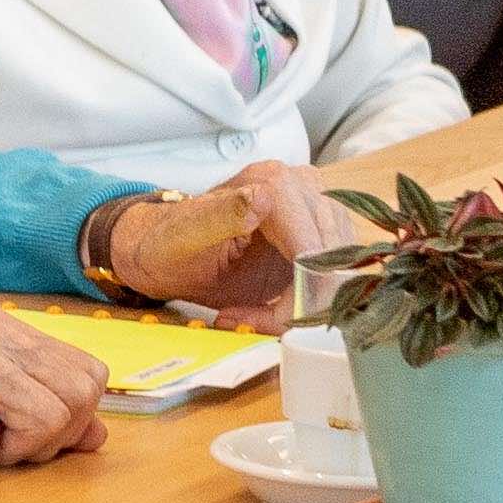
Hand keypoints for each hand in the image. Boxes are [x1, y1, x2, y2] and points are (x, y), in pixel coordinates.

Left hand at [96, 160, 347, 318]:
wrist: (162, 248)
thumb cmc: (169, 243)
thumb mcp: (185, 235)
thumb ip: (221, 216)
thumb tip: (262, 200)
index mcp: (273, 182)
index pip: (312, 249)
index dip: (297, 294)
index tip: (265, 318)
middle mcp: (303, 187)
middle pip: (333, 263)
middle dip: (301, 303)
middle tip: (257, 320)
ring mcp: (317, 209)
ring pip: (339, 272)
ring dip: (304, 304)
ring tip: (258, 313)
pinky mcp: (320, 233)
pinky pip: (334, 275)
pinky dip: (307, 301)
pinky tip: (272, 307)